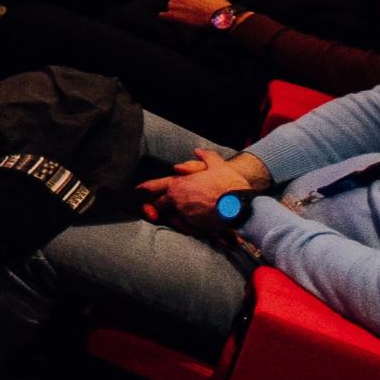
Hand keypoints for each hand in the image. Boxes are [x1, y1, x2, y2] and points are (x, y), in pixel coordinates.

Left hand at [139, 148, 259, 236]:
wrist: (242, 205)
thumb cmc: (229, 184)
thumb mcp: (217, 165)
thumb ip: (205, 156)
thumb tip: (197, 150)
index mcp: (178, 185)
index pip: (153, 188)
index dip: (144, 190)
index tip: (137, 192)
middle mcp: (178, 201)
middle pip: (159, 206)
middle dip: (156, 208)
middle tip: (153, 210)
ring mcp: (185, 216)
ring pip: (172, 219)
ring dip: (173, 219)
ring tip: (178, 219)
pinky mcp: (196, 228)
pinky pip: (187, 229)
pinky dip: (189, 228)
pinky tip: (194, 227)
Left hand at [159, 0, 233, 30]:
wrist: (218, 14)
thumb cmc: (215, 3)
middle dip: (176, 1)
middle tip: (185, 7)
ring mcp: (174, 5)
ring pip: (169, 7)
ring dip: (174, 10)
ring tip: (185, 15)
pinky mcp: (175, 16)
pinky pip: (163, 16)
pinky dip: (164, 17)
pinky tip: (165, 18)